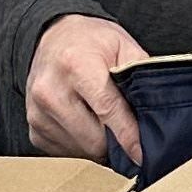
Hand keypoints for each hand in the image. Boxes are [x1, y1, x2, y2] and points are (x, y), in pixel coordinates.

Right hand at [25, 14, 148, 162]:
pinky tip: (86, 125)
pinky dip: (82, 146)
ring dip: (99, 145)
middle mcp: (50, 90)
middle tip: (127, 131)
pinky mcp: (34, 129)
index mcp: (76, 65)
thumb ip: (140, 75)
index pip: (107, 110)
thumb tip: (157, 112)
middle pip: (93, 138)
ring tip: (105, 122)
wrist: (52, 37)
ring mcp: (37, 112)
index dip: (127, 135)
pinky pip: (65, 153)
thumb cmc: (90, 41)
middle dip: (115, 141)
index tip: (141, 154)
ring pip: (80, 150)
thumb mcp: (122, 44)